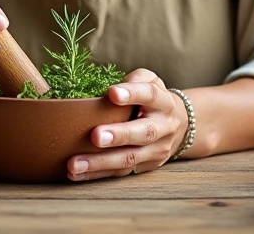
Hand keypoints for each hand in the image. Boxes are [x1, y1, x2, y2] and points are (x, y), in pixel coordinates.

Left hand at [67, 69, 186, 180]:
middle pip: (144, 133)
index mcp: (163, 102)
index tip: (113, 94)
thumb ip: (134, 79)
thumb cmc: (153, 100)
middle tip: (95, 136)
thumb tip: (108, 88)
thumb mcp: (150, 81)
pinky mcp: (146, 167)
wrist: (179, 126)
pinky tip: (77, 174)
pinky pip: (120, 172)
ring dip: (100, 162)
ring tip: (75, 164)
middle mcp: (164, 128)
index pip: (150, 95)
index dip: (132, 94)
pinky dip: (97, 174)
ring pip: (129, 158)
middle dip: (119, 136)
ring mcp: (156, 151)